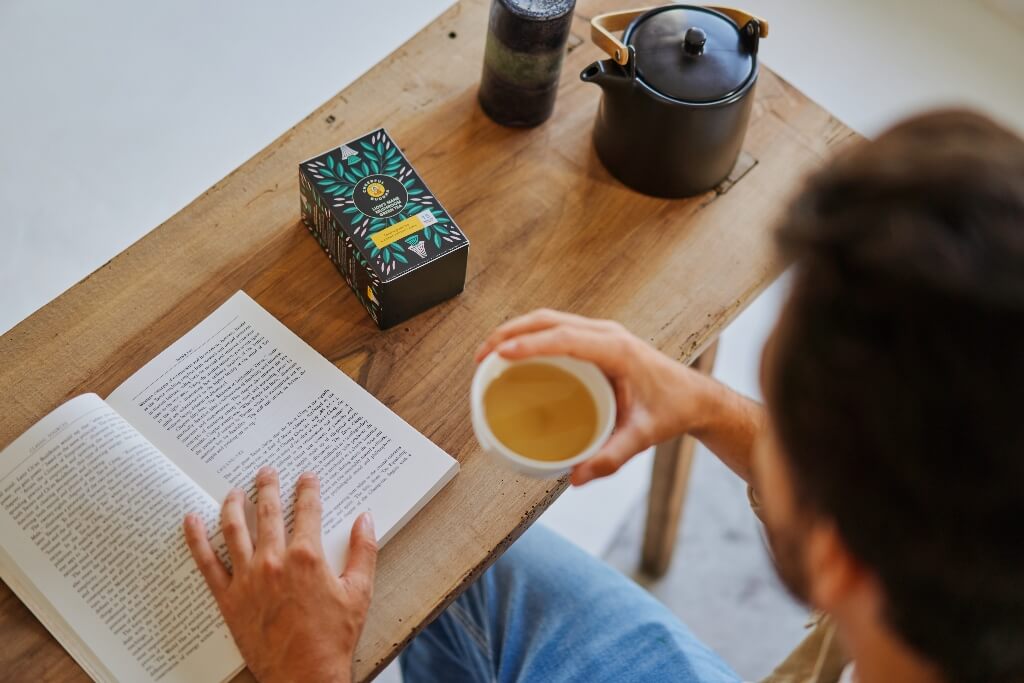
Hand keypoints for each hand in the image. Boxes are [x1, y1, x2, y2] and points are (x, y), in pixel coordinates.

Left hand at [184, 467, 377, 682]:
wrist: (304, 675)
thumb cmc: (333, 638)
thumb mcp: (359, 592)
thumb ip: (363, 551)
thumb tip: (365, 519)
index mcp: (307, 557)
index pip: (307, 510)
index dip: (308, 489)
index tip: (306, 477)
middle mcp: (274, 561)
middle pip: (268, 512)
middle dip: (268, 487)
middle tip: (266, 472)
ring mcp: (248, 578)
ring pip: (235, 529)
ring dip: (233, 504)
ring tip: (234, 491)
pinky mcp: (229, 598)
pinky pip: (207, 563)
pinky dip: (197, 539)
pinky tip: (191, 521)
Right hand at [476, 309, 717, 484]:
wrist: (692, 397)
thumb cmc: (670, 410)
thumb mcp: (643, 437)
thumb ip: (611, 458)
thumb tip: (576, 477)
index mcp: (617, 350)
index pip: (565, 338)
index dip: (530, 343)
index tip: (500, 353)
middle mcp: (607, 334)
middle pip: (549, 320)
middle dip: (511, 332)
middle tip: (483, 356)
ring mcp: (601, 333)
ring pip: (549, 320)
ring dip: (516, 330)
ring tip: (488, 354)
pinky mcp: (596, 339)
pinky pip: (556, 329)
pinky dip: (530, 336)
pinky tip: (514, 355)